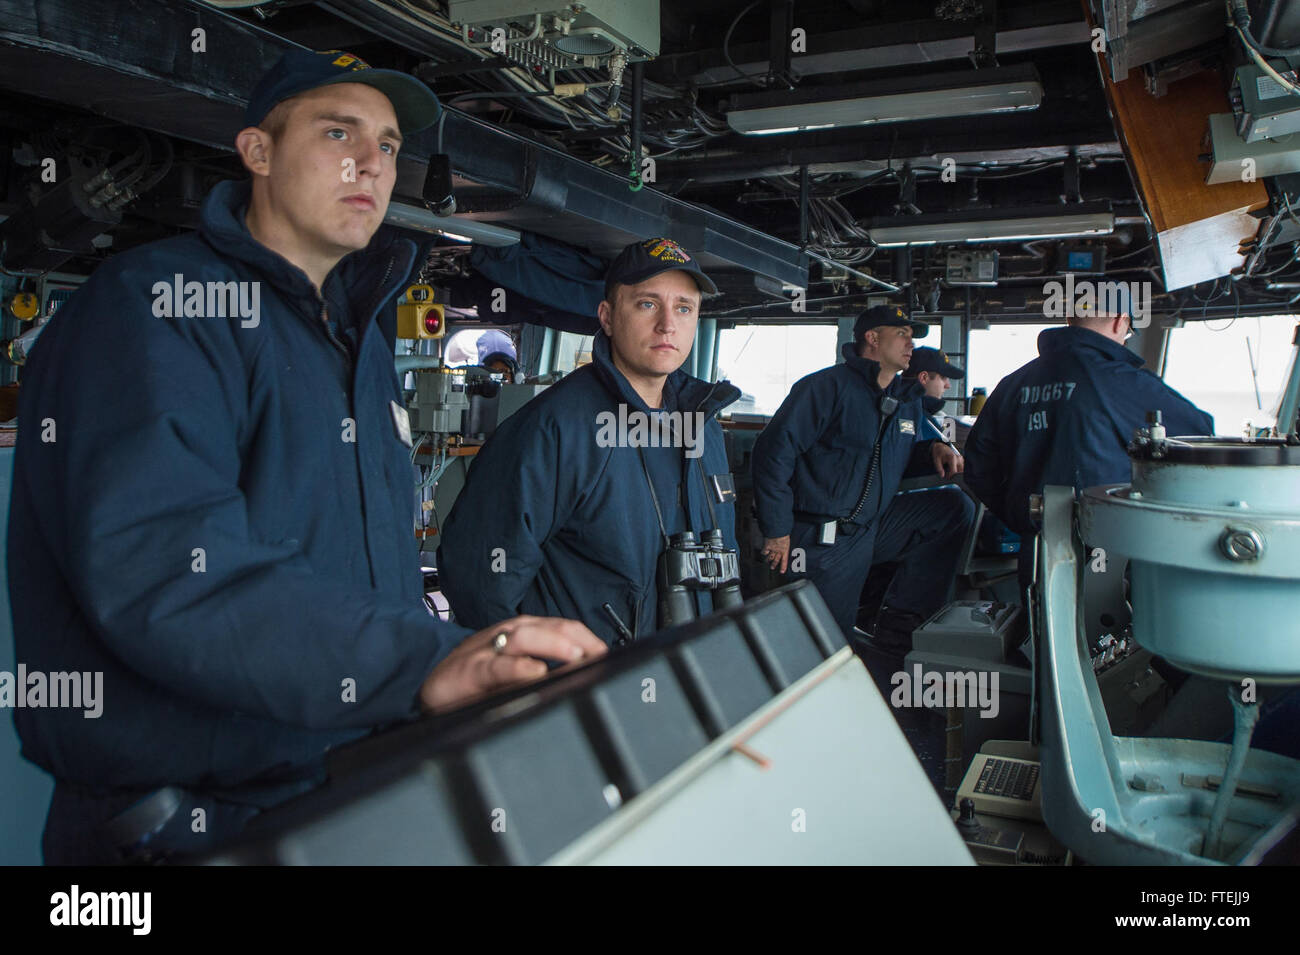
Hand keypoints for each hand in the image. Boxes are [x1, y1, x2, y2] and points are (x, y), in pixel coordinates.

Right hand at [419, 616, 606, 711]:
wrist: (429, 683)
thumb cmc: (477, 676)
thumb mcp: (517, 671)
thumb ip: (545, 670)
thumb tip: (581, 675)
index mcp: (523, 632)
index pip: (562, 627)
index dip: (587, 637)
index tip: (607, 653)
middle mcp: (509, 634)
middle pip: (548, 626)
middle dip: (576, 637)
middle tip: (598, 653)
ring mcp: (489, 649)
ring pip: (525, 637)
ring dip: (553, 645)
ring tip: (575, 655)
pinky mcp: (471, 669)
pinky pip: (497, 665)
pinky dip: (517, 668)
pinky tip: (534, 672)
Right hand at [763, 535, 790, 573]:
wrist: (778, 529)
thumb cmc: (784, 532)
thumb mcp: (787, 539)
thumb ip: (785, 543)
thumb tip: (785, 542)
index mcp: (785, 549)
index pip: (784, 560)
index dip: (783, 566)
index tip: (782, 572)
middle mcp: (779, 551)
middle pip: (776, 560)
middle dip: (774, 565)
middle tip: (772, 568)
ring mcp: (772, 549)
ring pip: (769, 557)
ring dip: (767, 560)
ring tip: (766, 562)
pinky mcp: (767, 546)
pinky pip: (764, 552)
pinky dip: (763, 552)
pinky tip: (762, 552)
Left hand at [933, 442, 963, 478]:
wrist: (940, 446)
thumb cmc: (938, 452)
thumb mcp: (936, 460)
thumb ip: (939, 468)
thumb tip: (942, 476)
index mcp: (952, 458)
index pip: (954, 471)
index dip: (950, 476)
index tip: (946, 477)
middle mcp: (958, 458)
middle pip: (959, 471)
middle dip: (954, 475)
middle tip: (948, 475)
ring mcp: (961, 458)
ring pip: (961, 470)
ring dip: (956, 472)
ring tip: (949, 470)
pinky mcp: (961, 459)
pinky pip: (961, 467)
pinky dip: (957, 469)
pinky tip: (951, 468)